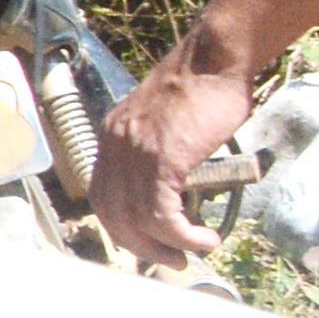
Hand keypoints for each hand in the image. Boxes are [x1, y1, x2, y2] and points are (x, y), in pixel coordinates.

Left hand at [95, 51, 261, 269]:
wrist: (215, 57)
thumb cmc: (204, 86)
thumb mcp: (167, 120)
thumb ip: (161, 148)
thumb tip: (176, 181)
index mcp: (114, 136)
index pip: (103, 193)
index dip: (121, 223)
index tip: (146, 240)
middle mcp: (115, 145)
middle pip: (110, 212)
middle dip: (138, 244)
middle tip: (170, 260)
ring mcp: (135, 152)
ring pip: (135, 219)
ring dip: (164, 246)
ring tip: (193, 253)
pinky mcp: (161, 159)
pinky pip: (161, 213)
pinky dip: (182, 235)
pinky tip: (205, 239)